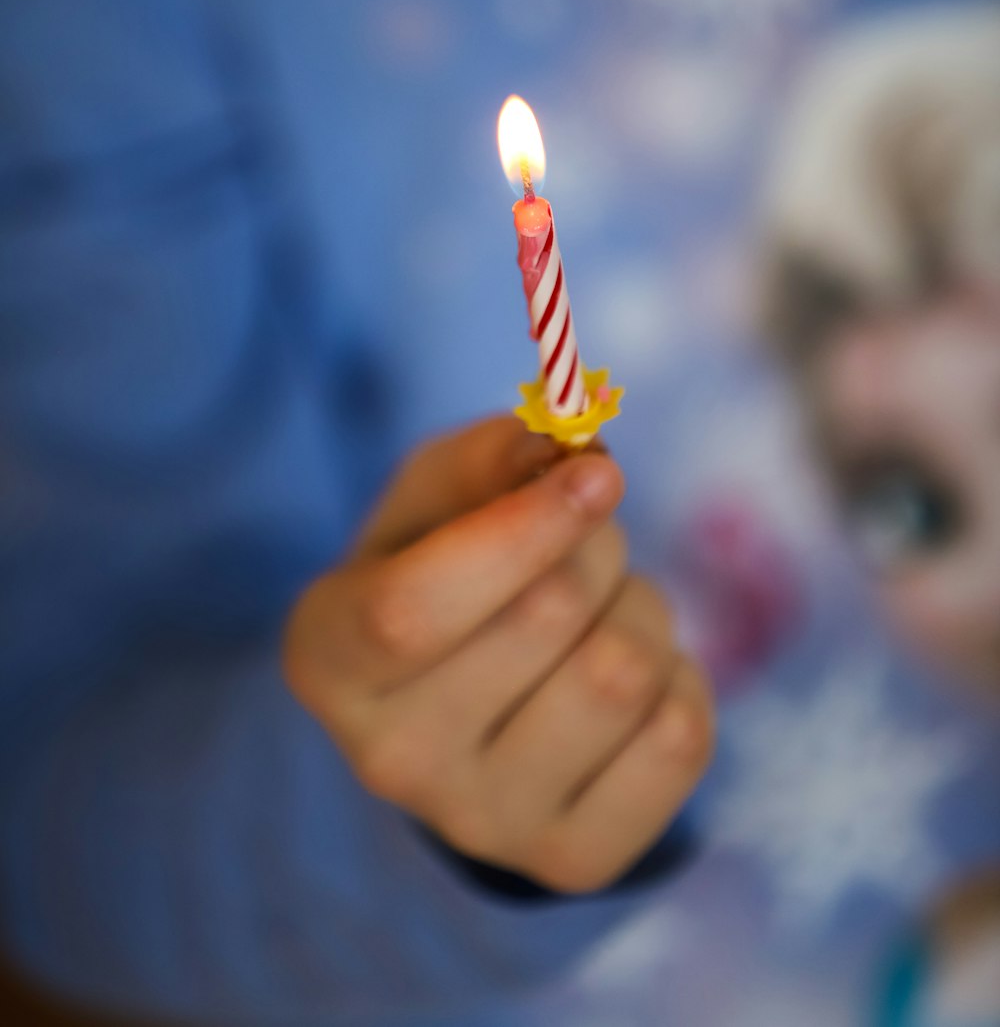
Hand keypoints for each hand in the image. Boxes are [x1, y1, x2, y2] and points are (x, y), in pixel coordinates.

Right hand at [283, 417, 713, 892]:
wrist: (456, 713)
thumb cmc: (439, 570)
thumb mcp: (433, 497)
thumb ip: (490, 457)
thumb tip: (573, 447)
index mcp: (329, 657)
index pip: (415, 607)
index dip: (523, 528)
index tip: (599, 472)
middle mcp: (390, 760)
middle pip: (546, 614)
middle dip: (594, 541)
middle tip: (586, 533)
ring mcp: (483, 825)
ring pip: (622, 674)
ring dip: (640, 605)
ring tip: (606, 608)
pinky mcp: (573, 860)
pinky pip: (680, 738)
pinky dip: (679, 675)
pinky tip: (631, 676)